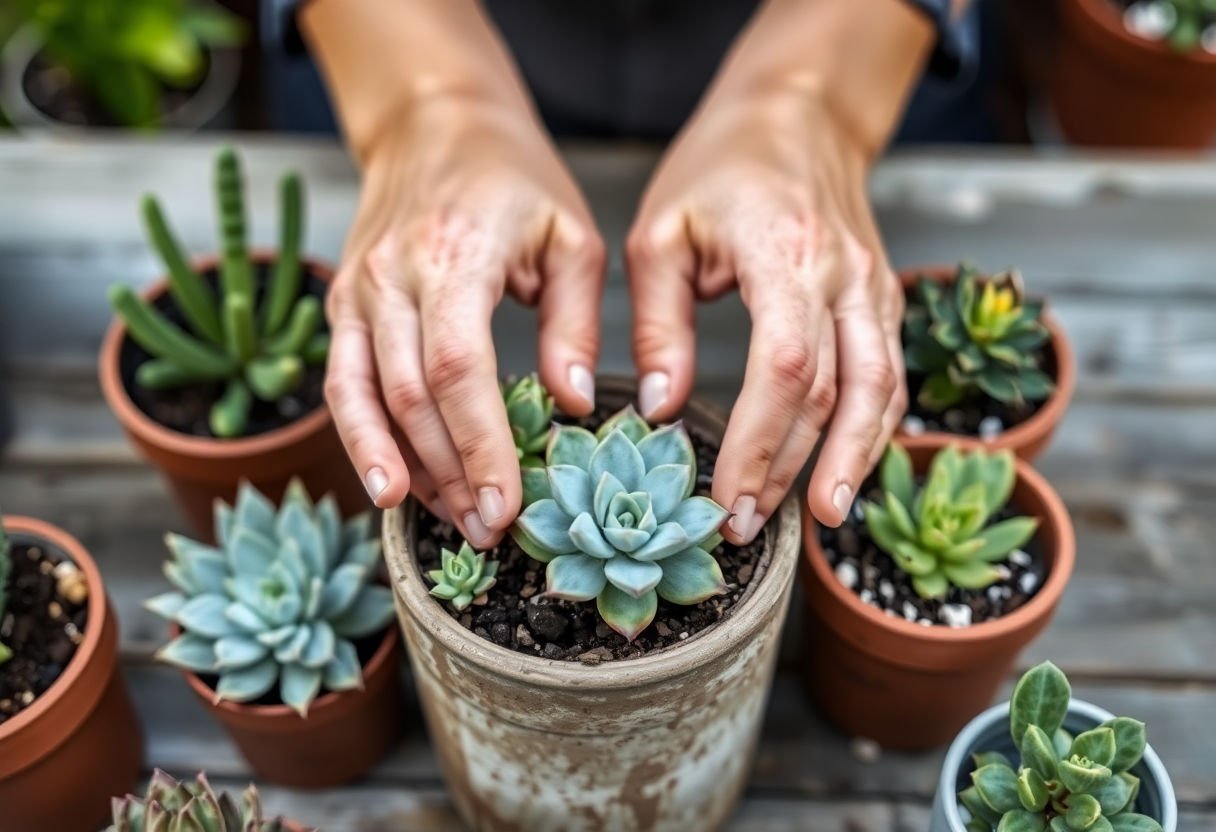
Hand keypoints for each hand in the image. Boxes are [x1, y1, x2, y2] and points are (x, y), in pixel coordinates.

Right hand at [324, 96, 604, 547]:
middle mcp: (392, 276)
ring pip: (366, 399)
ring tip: (445, 521)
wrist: (432, 123)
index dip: (480, 444)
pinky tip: (391, 485)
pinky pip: (343, 385)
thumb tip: (575, 404)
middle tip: (489, 530)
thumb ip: (574, 323)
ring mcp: (356, 291)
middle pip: (410, 397)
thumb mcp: (570, 236)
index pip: (458, 369)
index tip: (507, 505)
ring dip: (404, 469)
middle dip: (449, 474)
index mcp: (455, 254)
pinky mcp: (342, 305)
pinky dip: (363, 440)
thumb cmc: (513, 179)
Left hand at [626, 90, 905, 541]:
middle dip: (795, 468)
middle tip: (752, 525)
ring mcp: (876, 287)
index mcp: (784, 252)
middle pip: (836, 392)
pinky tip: (844, 469)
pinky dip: (871, 430)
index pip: (785, 367)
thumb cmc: (721, 166)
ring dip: (850, 461)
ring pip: (880, 391)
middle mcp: (845, 274)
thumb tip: (662, 410)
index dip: (760, 441)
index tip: (727, 495)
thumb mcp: (661, 234)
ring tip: (818, 519)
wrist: (800, 114)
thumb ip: (657, 326)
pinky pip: (889, 376)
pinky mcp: (885, 299)